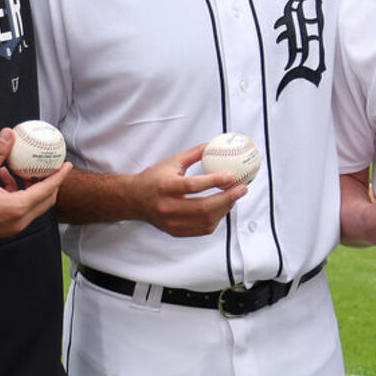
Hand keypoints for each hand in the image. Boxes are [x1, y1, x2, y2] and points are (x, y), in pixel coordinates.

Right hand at [0, 127, 71, 248]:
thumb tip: (8, 134)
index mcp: (17, 208)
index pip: (48, 190)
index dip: (59, 176)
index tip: (67, 165)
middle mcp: (19, 220)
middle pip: (45, 200)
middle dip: (49, 182)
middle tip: (47, 166)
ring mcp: (12, 227)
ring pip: (32, 205)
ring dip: (30, 187)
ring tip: (18, 170)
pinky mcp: (4, 228)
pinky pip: (19, 210)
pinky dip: (17, 194)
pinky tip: (2, 179)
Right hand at [127, 143, 247, 236]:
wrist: (133, 200)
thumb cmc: (153, 179)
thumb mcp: (172, 162)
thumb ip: (195, 154)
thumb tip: (215, 145)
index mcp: (165, 187)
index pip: (193, 186)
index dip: (215, 181)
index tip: (231, 175)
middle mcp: (168, 207)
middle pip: (203, 208)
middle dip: (227, 198)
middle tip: (242, 189)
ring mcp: (172, 222)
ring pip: (206, 221)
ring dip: (225, 209)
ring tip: (234, 197)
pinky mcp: (176, 231)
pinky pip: (202, 229)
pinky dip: (216, 219)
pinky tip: (222, 208)